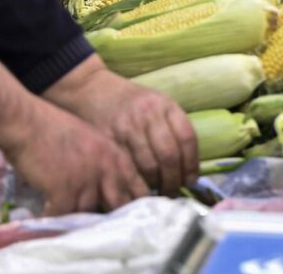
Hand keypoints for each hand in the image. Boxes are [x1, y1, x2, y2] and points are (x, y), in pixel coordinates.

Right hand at [3, 97, 147, 214]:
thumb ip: (104, 166)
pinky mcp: (65, 190)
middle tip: (99, 224)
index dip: (134, 206)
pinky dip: (55, 220)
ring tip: (69, 220)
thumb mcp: (91, 144)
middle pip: (119, 207)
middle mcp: (108, 169)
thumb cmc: (53, 129)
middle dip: (111, 218)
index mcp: (117, 157)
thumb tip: (108, 193)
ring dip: (79, 220)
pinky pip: (64, 216)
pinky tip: (48, 217)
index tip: (124, 215)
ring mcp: (88, 181)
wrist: (26, 121)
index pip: (139, 190)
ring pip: (90, 215)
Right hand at [45, 56, 198, 194]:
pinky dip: (135, 181)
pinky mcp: (107, 138)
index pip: (187, 138)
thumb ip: (172, 128)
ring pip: (148, 166)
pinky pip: (127, 167)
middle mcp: (147, 114)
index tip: (190, 181)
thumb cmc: (129, 101)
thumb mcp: (156, 103)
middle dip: (174, 181)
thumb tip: (188, 169)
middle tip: (173, 192)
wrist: (90, 88)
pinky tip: (137, 186)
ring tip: (157, 193)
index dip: (192, 165)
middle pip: (169, 155)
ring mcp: (126, 126)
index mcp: (164, 104)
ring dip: (156, 185)